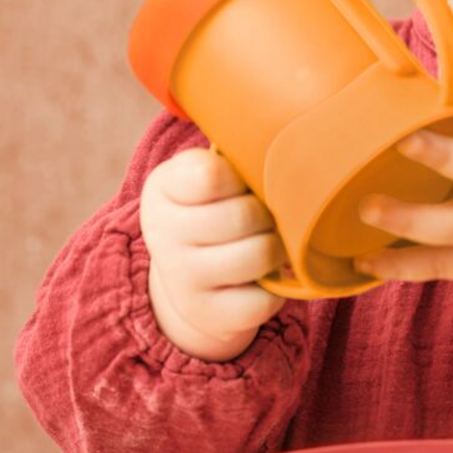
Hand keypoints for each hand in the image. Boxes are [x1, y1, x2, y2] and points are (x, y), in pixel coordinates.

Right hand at [140, 144, 289, 361]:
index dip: (241, 177)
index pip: (212, 174)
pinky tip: (262, 279)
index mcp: (163, 188)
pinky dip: (274, 291)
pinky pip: (262, 301)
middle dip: (269, 215)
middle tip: (268, 217)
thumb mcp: (209, 173)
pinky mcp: (205, 314)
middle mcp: (163, 233)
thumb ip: (231, 154)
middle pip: (245, 215)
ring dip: (278, 249)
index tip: (242, 183)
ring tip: (271, 243)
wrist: (188, 276)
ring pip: (258, 256)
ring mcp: (181, 277)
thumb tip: (289, 139)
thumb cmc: (214, 209)